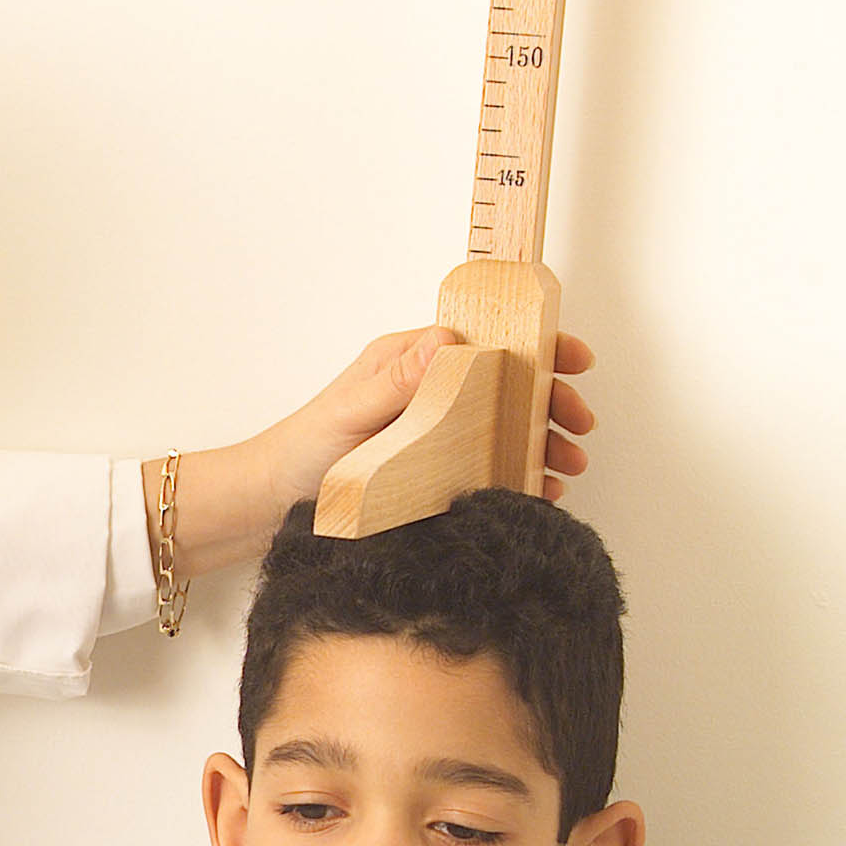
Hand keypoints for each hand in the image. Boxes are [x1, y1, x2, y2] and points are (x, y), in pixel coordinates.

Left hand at [146, 328, 596, 578]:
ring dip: (540, 443)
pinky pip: (485, 465)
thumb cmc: (302, 451)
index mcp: (412, 361)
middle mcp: (428, 391)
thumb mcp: (352, 412)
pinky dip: (516, 475)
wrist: (268, 505)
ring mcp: (432, 432)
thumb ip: (399, 380)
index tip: (573, 360)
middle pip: (508, 385)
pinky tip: (535, 491)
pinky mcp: (431, 471)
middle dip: (550, 402)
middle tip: (578, 430)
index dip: (537, 347)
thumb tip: (448, 340)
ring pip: (503, 427)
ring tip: (564, 470)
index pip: (489, 340)